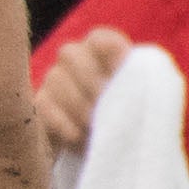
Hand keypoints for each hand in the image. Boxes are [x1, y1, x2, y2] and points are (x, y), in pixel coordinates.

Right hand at [34, 27, 130, 156]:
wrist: (112, 149)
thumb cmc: (135, 119)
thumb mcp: (147, 100)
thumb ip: (143, 85)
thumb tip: (135, 86)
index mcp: (104, 52)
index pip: (100, 39)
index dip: (109, 50)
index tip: (121, 68)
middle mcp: (75, 59)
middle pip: (70, 53)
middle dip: (89, 79)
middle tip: (105, 102)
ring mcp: (54, 80)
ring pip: (55, 79)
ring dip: (78, 104)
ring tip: (96, 125)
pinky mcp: (41, 104)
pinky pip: (43, 105)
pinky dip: (61, 120)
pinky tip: (78, 135)